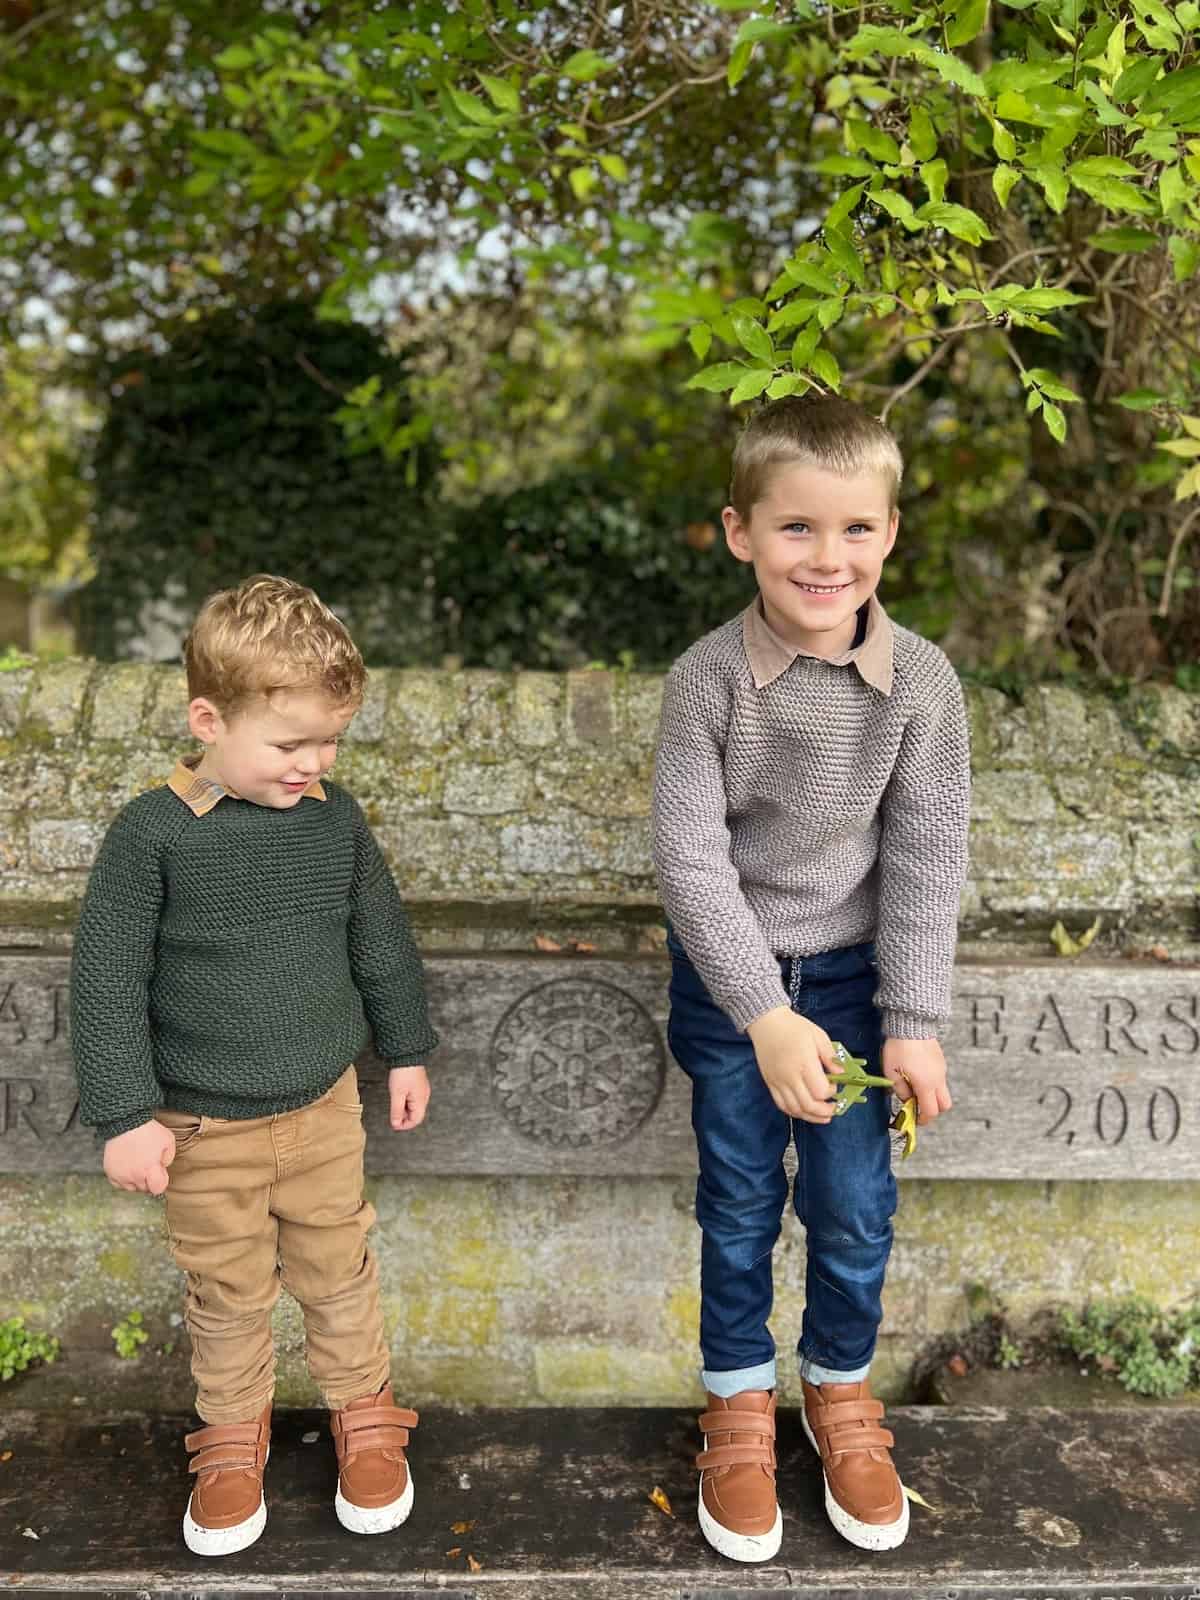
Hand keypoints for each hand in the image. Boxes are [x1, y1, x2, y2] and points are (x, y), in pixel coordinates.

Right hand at [103, 1120, 175, 1193]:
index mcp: (150, 1169)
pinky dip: (123, 1179)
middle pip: (145, 1188)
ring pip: (131, 1188)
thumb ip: (169, 1158)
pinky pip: (118, 1184)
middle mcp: (134, 1175)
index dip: (161, 1181)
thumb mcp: (168, 1141)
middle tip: (148, 1164)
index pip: (158, 1189)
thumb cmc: (148, 1130)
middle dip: (149, 1179)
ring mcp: (120, 1175)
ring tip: (138, 1165)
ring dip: (136, 1180)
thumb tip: (162, 1168)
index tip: (160, 1172)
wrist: (125, 1122)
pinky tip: (128, 1168)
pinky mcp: (110, 1171)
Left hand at [388, 1066, 429, 1130]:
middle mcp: (424, 1096)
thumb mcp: (397, 1094)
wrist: (407, 1055)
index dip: (405, 1125)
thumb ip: (397, 1111)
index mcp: (421, 1100)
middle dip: (404, 1117)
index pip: (416, 1120)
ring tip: (395, 1103)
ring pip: (414, 1106)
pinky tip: (399, 1096)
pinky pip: (414, 1099)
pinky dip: (406, 1101)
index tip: (394, 1124)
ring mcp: (422, 1090)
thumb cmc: (403, 1072)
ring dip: (404, 1109)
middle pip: (416, 1114)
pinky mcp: (419, 1085)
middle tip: (393, 1115)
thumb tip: (396, 1123)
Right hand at [747, 1006, 837, 1123]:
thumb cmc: (793, 1027)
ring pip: (795, 1109)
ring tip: (822, 1116)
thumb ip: (830, 1056)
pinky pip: (782, 1105)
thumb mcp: (818, 1035)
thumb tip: (841, 1072)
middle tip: (834, 1109)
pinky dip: (795, 1112)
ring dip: (811, 1116)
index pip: (820, 1090)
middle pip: (809, 1105)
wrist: (766, 1022)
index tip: (835, 1086)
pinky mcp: (770, 1083)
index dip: (831, 1092)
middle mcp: (789, 1076)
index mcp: (804, 1063)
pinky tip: (805, 1110)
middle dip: (825, 1111)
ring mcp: (778, 1081)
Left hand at [882, 1037, 951, 1124]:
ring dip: (932, 1095)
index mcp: (926, 1085)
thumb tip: (906, 1099)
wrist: (911, 1023)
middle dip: (932, 1110)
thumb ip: (900, 1090)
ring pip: (943, 1091)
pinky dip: (932, 1083)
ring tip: (913, 1086)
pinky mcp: (941, 1060)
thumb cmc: (898, 1047)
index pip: (931, 1111)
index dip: (922, 1119)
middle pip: (944, 1105)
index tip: (914, 1119)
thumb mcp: (891, 1072)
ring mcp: (942, 1069)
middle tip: (917, 1106)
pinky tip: (917, 1074)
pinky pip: (940, 1078)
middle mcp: (938, 1079)